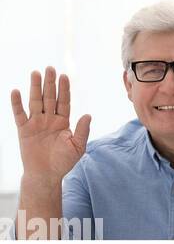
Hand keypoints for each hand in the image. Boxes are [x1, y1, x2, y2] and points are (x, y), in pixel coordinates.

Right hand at [10, 67, 90, 182]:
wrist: (46, 175)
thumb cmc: (63, 162)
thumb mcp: (78, 146)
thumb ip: (82, 130)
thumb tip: (88, 114)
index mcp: (64, 122)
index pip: (64, 101)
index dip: (64, 89)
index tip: (65, 75)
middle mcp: (49, 119)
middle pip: (50, 97)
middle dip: (50, 83)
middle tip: (50, 68)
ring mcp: (36, 123)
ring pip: (36, 102)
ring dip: (35, 87)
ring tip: (36, 73)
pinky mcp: (23, 130)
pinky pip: (20, 114)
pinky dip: (17, 103)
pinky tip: (16, 91)